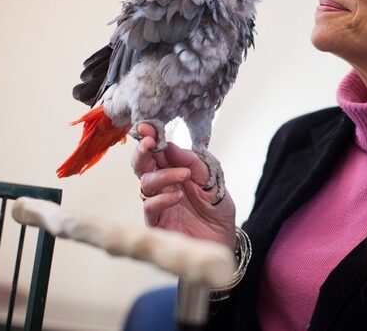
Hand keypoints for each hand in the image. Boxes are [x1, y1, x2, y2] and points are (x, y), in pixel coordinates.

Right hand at [131, 123, 235, 250]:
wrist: (224, 239)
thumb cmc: (217, 209)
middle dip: (143, 151)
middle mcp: (163, 185)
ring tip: (184, 175)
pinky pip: (150, 207)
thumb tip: (171, 145)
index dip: (150, 137)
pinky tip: (177, 196)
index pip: (157, 151)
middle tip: (152, 143)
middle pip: (142, 165)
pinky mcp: (158, 223)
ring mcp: (159, 203)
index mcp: (174, 170)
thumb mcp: (211, 180)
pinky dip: (162, 199)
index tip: (147, 126)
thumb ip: (193, 163)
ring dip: (164, 175)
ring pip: (146, 183)